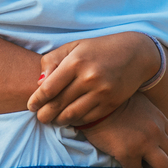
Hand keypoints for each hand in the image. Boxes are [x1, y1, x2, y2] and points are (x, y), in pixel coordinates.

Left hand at [28, 32, 160, 125]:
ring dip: (58, 121)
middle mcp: (89, 78)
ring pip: (71, 115)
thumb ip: (52, 61)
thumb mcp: (74, 47)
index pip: (49, 88)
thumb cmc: (99, 49)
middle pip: (58, 105)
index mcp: (76, 62)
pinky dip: (75, 121)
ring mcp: (102, 92)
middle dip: (44, 115)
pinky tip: (70, 118)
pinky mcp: (111, 104)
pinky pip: (87, 118)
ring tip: (53, 119)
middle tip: (40, 117)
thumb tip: (39, 83)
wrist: (136, 54)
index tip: (31, 106)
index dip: (36, 100)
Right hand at [80, 93, 167, 167]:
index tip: (154, 147)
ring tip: (136, 160)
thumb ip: (151, 117)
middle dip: (159, 159)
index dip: (166, 147)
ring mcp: (143, 143)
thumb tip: (153, 129)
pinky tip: (120, 158)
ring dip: (149, 167)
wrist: (93, 102)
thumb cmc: (114, 103)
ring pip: (162, 167)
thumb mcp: (140, 104)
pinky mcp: (127, 153)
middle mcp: (156, 131)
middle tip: (144, 156)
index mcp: (159, 119)